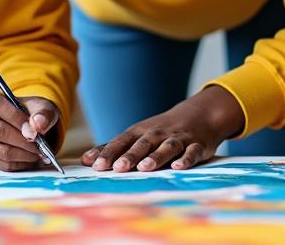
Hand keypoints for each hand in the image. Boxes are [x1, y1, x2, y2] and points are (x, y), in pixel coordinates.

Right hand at [0, 89, 58, 171]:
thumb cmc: (31, 113)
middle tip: (40, 144)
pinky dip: (21, 163)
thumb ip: (43, 113)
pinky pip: (3, 164)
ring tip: (38, 151)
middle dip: (24, 140)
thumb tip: (38, 124)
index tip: (33, 129)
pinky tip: (29, 157)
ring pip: (2, 151)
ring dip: (25, 154)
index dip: (16, 117)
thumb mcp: (42, 107)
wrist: (26, 128)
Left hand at [81, 85, 242, 172]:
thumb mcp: (136, 135)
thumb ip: (113, 148)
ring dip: (155, 157)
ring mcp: (177, 139)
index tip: (96, 165)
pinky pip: (191, 152)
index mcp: (139, 133)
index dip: (109, 153)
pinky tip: (178, 166)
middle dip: (129, 156)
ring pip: (166, 147)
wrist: (198, 115)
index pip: (121, 142)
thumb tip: (86, 161)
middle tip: (118, 168)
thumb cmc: (159, 131)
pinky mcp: (196, 145)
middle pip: (141, 145)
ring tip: (145, 167)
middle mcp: (156, 134)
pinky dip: (186, 159)